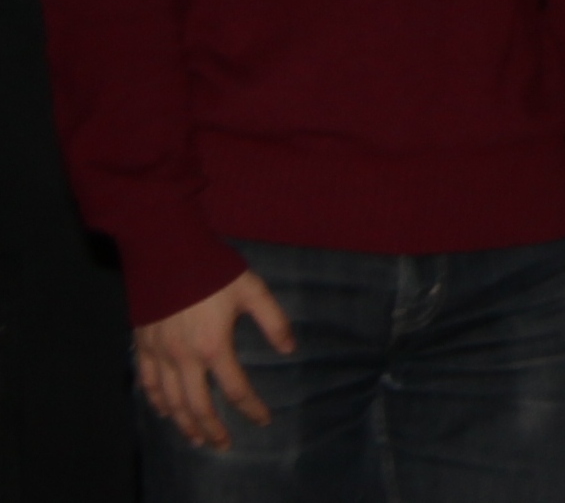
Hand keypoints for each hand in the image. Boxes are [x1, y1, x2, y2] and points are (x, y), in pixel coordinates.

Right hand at [134, 270, 295, 448]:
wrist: (167, 251)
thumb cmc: (213, 270)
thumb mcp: (253, 290)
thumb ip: (273, 320)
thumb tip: (290, 349)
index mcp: (214, 346)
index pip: (235, 388)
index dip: (251, 407)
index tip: (262, 419)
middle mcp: (184, 357)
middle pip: (198, 405)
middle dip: (213, 428)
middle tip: (224, 445)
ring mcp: (160, 354)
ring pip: (171, 401)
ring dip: (185, 423)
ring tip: (197, 439)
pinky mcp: (144, 345)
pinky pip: (148, 383)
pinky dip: (157, 402)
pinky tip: (166, 412)